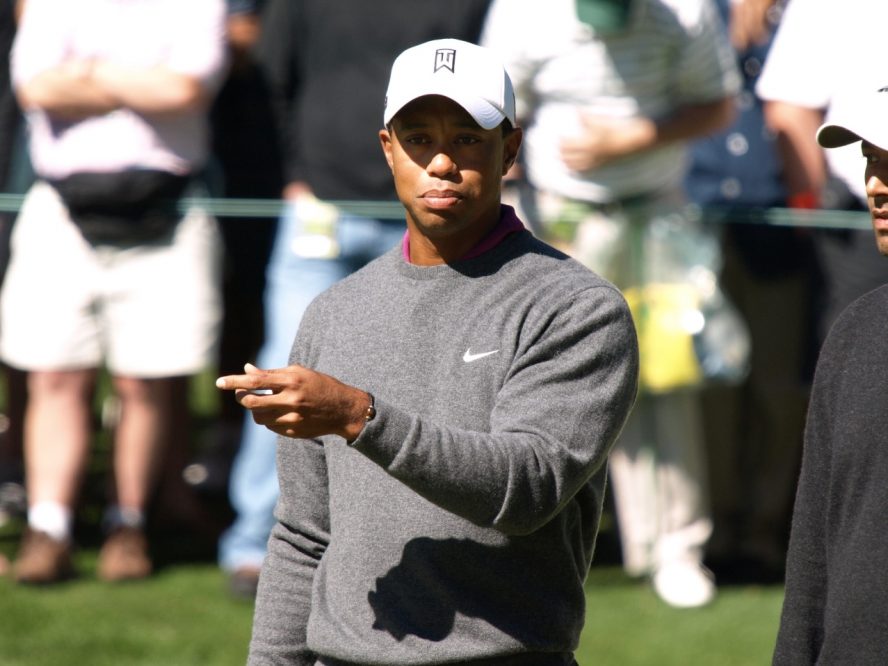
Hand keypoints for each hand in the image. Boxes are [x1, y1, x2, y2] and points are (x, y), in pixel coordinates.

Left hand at [216, 363, 370, 441]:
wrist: (343, 409)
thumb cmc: (320, 385)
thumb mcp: (299, 372)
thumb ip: (272, 373)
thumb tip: (247, 370)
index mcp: (292, 381)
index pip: (256, 381)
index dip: (235, 382)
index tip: (219, 382)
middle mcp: (291, 400)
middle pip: (252, 402)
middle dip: (242, 397)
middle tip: (242, 393)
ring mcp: (292, 418)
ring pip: (259, 417)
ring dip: (255, 409)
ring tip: (263, 402)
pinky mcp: (293, 431)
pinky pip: (271, 426)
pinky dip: (268, 418)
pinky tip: (278, 412)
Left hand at [559, 113, 651, 171]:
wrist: (632, 140)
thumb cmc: (617, 127)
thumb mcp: (602, 120)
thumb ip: (587, 118)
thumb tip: (576, 112)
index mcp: (589, 141)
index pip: (567, 144)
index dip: (561, 141)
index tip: (558, 137)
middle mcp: (590, 153)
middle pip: (568, 156)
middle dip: (560, 153)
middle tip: (557, 148)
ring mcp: (595, 161)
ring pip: (574, 166)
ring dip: (566, 162)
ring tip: (562, 158)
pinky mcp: (600, 164)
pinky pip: (585, 170)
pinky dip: (577, 169)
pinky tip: (574, 166)